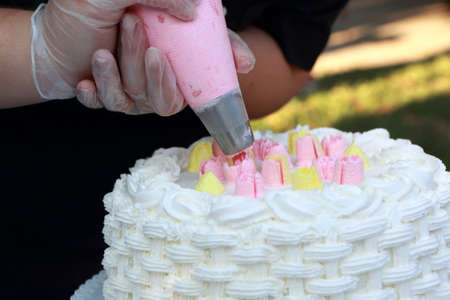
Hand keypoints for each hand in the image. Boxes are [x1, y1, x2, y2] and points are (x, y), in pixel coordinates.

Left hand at [30, 0, 198, 99]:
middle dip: (137, 61)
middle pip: (152, 91)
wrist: (49, 38)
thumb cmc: (87, 12)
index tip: (155, 53)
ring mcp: (126, 92)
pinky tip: (86, 83)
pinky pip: (103, 105)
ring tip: (101, 55)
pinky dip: (94, 95)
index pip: (179, 85)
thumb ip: (161, 0)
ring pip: (128, 98)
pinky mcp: (103, 98)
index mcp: (163, 63)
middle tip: (129, 27)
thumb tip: (191, 8)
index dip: (167, 77)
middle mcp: (147, 80)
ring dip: (113, 76)